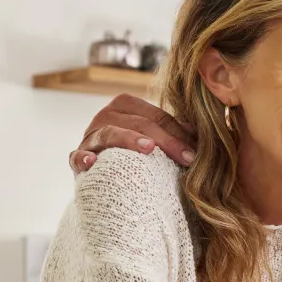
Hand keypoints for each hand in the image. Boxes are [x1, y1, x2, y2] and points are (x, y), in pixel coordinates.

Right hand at [69, 94, 196, 172]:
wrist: (105, 176)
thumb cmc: (137, 155)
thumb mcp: (156, 139)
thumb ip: (176, 131)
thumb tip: (205, 130)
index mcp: (126, 106)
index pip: (157, 116)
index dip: (180, 133)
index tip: (197, 152)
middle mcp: (105, 116)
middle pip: (139, 123)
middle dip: (166, 140)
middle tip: (186, 157)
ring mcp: (90, 136)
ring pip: (109, 133)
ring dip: (129, 139)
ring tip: (149, 149)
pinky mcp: (77, 157)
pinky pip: (76, 156)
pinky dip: (82, 157)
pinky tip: (92, 162)